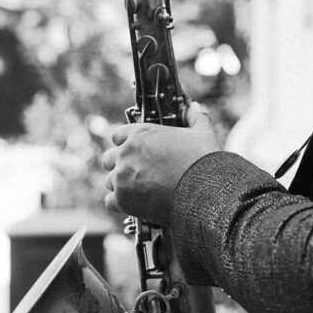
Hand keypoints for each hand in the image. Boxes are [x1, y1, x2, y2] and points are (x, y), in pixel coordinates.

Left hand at [101, 102, 220, 224]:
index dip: (125, 144)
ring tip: (138, 192)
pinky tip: (134, 205)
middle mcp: (126, 153)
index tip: (135, 152)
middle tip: (135, 174)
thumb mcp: (203, 133)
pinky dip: (120, 204)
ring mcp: (121, 177)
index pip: (117, 135)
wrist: (204, 192)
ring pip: (110, 182)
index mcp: (140, 134)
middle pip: (108, 159)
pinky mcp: (123, 200)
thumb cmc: (202, 161)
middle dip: (119, 165)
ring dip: (121, 186)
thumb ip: (196, 117)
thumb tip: (195, 106)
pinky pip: (110, 202)